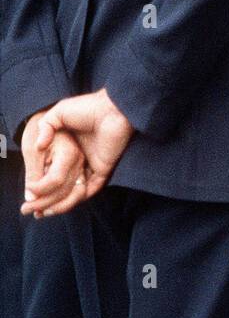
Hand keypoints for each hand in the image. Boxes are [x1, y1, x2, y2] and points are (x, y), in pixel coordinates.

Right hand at [21, 89, 133, 215]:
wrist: (112, 109)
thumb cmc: (87, 107)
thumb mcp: (59, 113)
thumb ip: (46, 126)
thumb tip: (39, 146)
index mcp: (71, 147)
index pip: (55, 171)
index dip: (41, 184)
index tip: (28, 194)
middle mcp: (81, 158)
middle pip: (64, 185)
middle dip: (48, 199)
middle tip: (32, 209)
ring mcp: (93, 165)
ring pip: (76, 190)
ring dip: (60, 202)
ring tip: (43, 210)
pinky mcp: (104, 169)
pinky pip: (91, 189)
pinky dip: (77, 198)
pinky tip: (61, 204)